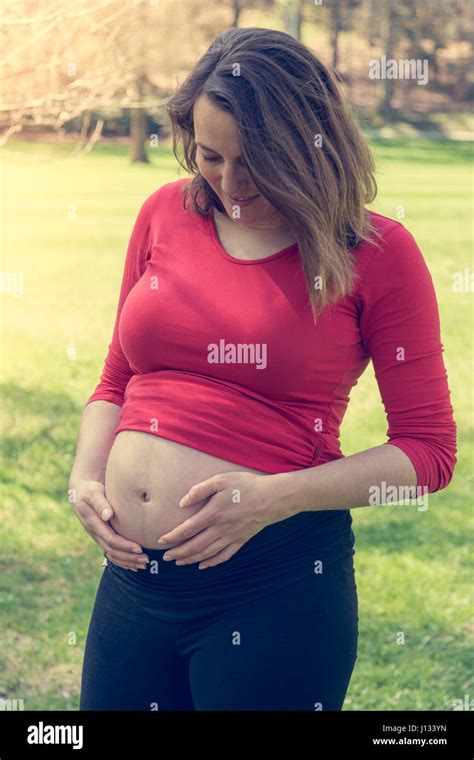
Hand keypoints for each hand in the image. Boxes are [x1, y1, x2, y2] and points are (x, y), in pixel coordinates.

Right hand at [69, 480, 148, 570]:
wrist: (80, 493)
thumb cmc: (89, 490)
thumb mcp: (93, 493)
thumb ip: (100, 503)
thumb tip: (107, 515)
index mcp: (94, 524)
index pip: (111, 539)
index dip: (125, 546)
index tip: (139, 548)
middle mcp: (96, 533)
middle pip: (113, 551)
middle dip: (130, 557)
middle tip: (147, 560)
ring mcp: (98, 537)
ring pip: (112, 555)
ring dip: (128, 562)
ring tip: (144, 564)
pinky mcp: (102, 537)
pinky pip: (111, 553)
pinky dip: (123, 561)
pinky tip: (134, 565)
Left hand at [156, 471, 290, 568]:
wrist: (273, 498)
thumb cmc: (246, 486)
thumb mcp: (221, 480)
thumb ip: (200, 490)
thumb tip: (182, 502)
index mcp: (213, 513)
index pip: (187, 529)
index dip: (173, 537)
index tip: (161, 541)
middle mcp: (220, 529)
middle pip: (195, 546)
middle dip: (178, 553)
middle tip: (166, 557)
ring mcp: (231, 537)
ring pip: (207, 553)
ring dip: (191, 559)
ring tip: (179, 562)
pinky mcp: (241, 540)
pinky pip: (224, 556)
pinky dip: (211, 563)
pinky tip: (203, 566)